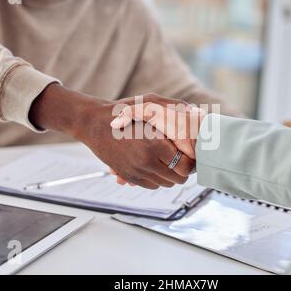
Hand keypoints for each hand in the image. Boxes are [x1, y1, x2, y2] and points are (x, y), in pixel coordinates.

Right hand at [29, 84, 194, 188]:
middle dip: (183, 171)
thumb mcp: (151, 104)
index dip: (192, 162)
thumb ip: (176, 109)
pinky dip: (157, 179)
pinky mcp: (128, 177)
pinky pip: (151, 185)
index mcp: (155, 145)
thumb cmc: (122, 111)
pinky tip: (157, 166)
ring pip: (166, 184)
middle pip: (178, 178)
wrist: (93, 123)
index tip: (192, 155)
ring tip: (171, 162)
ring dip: (170, 176)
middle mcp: (146, 161)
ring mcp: (136, 171)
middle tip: (184, 160)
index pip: (186, 166)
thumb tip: (198, 114)